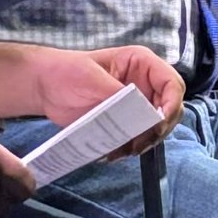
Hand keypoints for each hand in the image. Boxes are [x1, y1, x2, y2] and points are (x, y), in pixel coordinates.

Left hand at [29, 44, 185, 139]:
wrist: (44, 87)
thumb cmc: (66, 71)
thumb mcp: (92, 78)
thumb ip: (118, 94)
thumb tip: (140, 114)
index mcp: (142, 64)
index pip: (172, 84)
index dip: (171, 105)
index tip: (158, 124)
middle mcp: (145, 84)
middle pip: (170, 109)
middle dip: (158, 129)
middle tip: (138, 145)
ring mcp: (136, 104)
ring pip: (156, 127)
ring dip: (144, 142)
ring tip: (122, 151)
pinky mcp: (125, 121)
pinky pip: (138, 137)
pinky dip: (129, 148)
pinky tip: (112, 153)